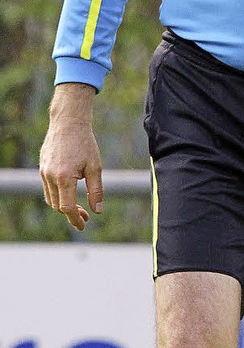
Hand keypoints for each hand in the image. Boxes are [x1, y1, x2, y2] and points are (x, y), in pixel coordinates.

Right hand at [39, 83, 103, 229]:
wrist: (69, 122)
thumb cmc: (85, 143)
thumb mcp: (95, 167)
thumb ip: (96, 190)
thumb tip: (97, 210)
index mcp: (64, 177)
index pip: (67, 207)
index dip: (75, 219)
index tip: (84, 225)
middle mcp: (50, 176)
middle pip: (57, 205)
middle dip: (71, 213)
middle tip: (86, 216)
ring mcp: (43, 172)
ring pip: (51, 198)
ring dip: (63, 205)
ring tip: (79, 207)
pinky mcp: (42, 167)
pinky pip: (48, 187)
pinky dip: (58, 194)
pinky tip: (70, 192)